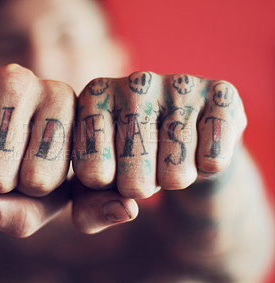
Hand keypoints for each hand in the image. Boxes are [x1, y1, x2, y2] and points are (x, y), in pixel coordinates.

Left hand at [71, 73, 245, 231]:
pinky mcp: (221, 93)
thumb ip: (90, 211)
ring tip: (172, 154)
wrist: (181, 145)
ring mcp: (179, 84)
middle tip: (146, 166)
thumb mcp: (98, 189)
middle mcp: (135, 82)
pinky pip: (214, 160)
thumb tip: (125, 209)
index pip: (92, 172)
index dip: (107, 186)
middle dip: (141, 188)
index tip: (112, 168)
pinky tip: (200, 147)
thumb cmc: (130, 162)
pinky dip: (208, 168)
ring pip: (177, 175)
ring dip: (175, 178)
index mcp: (95, 97)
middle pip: (134, 179)